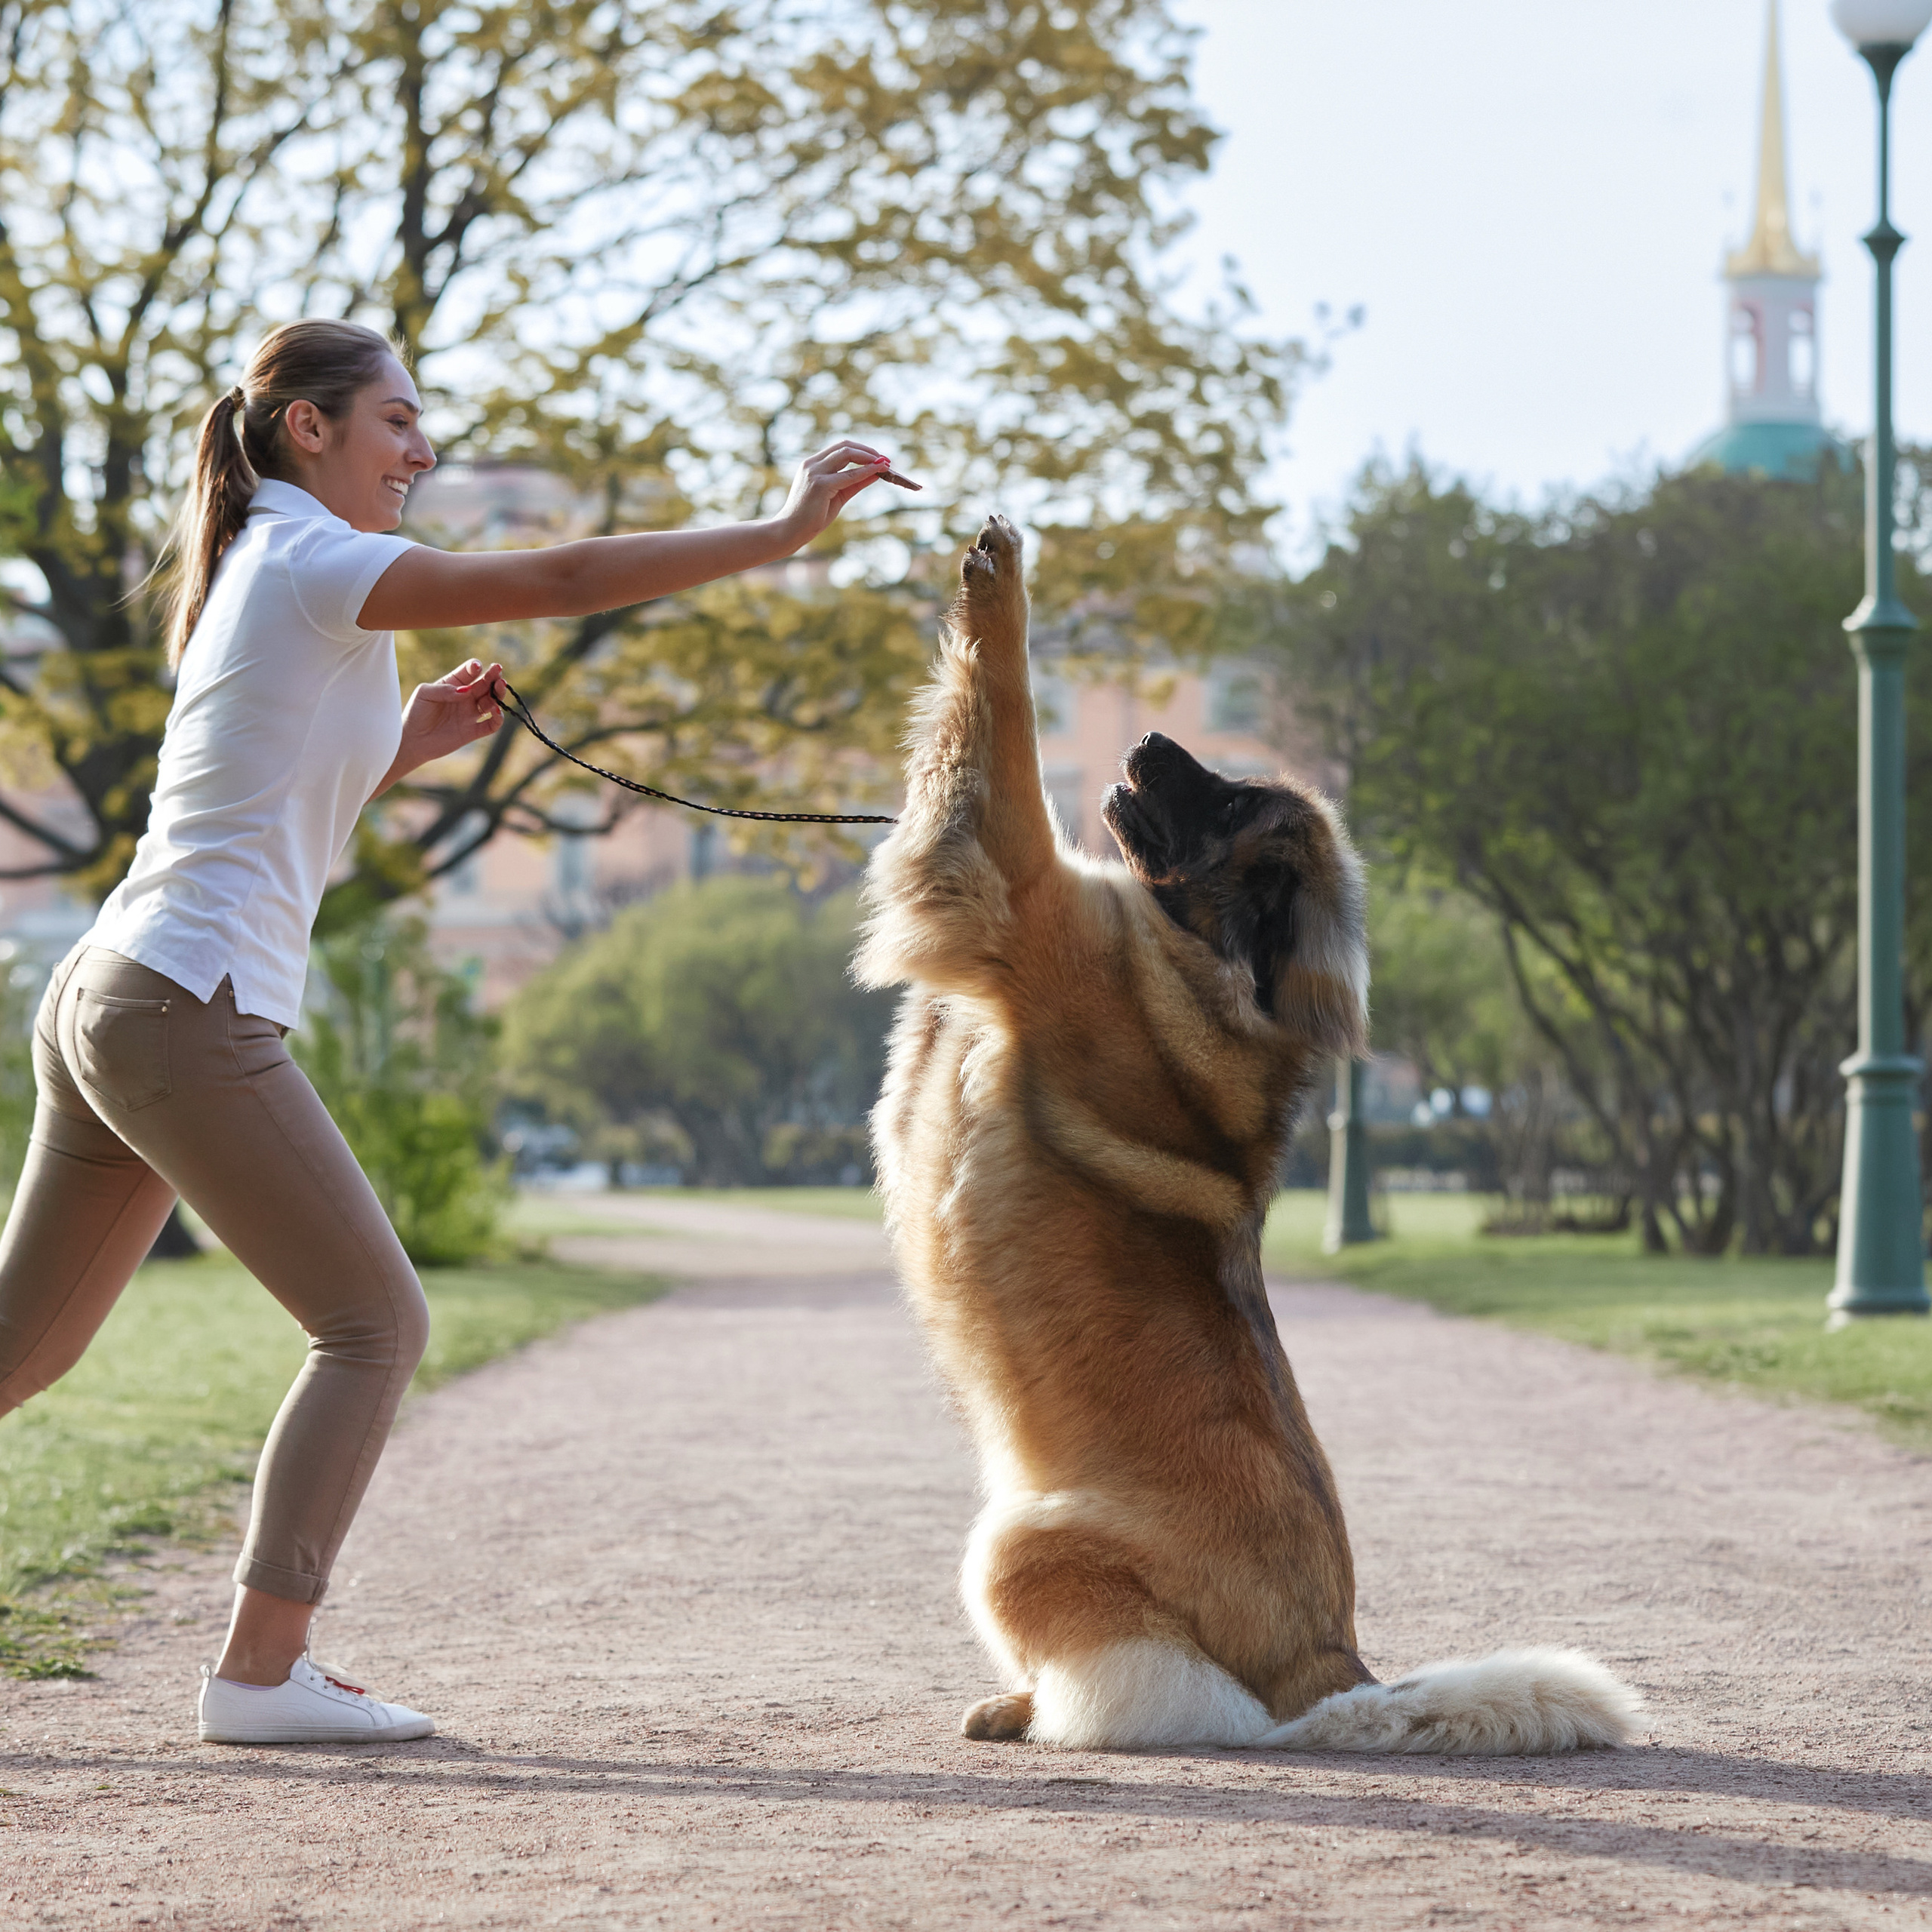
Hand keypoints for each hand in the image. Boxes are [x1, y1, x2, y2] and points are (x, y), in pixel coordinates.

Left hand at [374, 658, 503, 795]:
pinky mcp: (473, 731)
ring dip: (498, 694)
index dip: (475, 667)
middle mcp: (465, 697)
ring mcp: (470, 714)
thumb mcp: (425, 693)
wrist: (412, 740)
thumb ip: (445, 690)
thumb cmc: (416, 712)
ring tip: (499, 687)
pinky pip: (491, 725)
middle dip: (493, 677)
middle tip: (498, 671)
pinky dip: (498, 718)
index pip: (469, 672)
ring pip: (492, 701)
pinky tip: (496, 711)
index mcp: (454, 684)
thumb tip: (467, 691)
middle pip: (485, 684)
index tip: (477, 666)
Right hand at [775, 440, 914, 549]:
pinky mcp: (820, 485)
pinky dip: (865, 472)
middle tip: (886, 460)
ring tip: (885, 465)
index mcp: (813, 464)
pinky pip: (848, 475)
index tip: (879, 458)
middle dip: (868, 451)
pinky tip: (877, 473)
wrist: (790, 531)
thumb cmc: (812, 517)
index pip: (841, 448)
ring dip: (869, 458)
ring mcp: (815, 473)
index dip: (862, 450)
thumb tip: (876, 473)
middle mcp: (813, 464)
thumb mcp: (838, 496)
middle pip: (845, 446)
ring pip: (847, 454)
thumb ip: (855, 483)